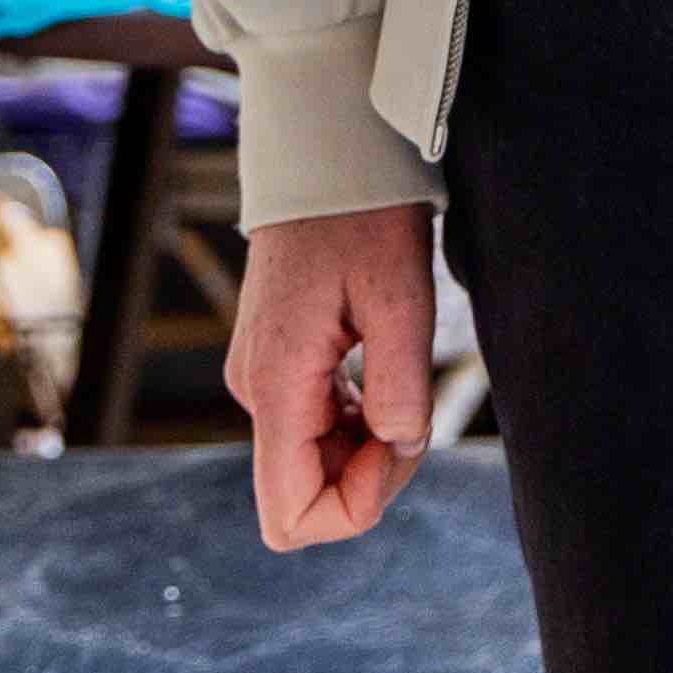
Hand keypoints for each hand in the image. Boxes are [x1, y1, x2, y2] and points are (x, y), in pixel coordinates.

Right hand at [229, 202, 443, 548]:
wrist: (327, 156)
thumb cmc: (365, 218)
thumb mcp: (400, 298)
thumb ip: (400, 386)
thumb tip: (398, 446)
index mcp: (278, 384)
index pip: (290, 516)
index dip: (355, 508)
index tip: (400, 446)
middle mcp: (257, 391)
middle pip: (306, 493)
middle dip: (371, 474)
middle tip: (416, 407)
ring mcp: (262, 378)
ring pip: (312, 463)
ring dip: (368, 447)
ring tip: (404, 378)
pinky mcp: (277, 365)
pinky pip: (313, 429)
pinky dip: (357, 423)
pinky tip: (384, 372)